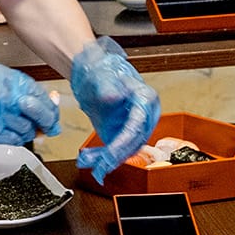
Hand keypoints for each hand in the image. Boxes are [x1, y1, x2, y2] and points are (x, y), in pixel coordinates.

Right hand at [0, 62, 60, 145]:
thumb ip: (21, 89)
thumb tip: (46, 102)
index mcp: (4, 82)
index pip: (39, 100)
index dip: (50, 111)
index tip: (53, 116)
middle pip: (33, 120)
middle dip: (41, 124)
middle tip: (43, 125)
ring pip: (23, 134)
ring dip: (24, 131)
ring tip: (13, 122)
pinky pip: (7, 141)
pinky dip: (10, 137)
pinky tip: (3, 128)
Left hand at [69, 37, 160, 182]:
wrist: (93, 71)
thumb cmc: (101, 69)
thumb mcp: (102, 75)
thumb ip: (107, 86)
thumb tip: (112, 96)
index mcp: (145, 97)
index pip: (139, 123)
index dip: (125, 140)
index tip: (112, 152)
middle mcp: (144, 113)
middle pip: (134, 140)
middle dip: (116, 155)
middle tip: (100, 165)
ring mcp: (134, 125)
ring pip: (126, 150)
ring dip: (108, 159)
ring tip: (89, 162)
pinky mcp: (122, 133)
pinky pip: (116, 150)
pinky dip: (103, 157)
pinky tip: (90, 160)